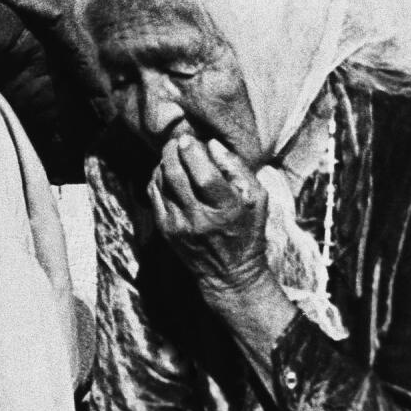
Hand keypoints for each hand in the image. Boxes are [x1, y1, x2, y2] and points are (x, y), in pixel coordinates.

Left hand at [147, 130, 270, 292]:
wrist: (229, 273)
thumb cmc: (247, 229)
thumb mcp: (257, 199)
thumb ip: (238, 169)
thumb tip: (212, 144)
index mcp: (227, 210)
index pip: (205, 176)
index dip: (193, 153)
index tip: (189, 138)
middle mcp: (200, 219)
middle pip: (177, 176)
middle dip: (173, 151)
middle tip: (177, 140)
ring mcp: (179, 226)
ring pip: (161, 183)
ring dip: (164, 161)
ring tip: (173, 152)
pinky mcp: (166, 230)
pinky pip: (153, 194)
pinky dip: (157, 177)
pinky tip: (166, 170)